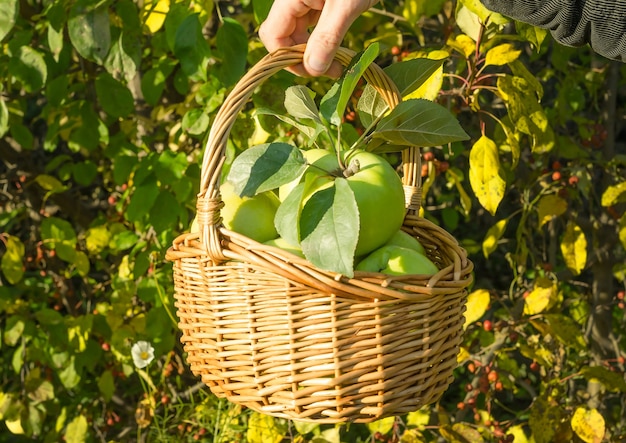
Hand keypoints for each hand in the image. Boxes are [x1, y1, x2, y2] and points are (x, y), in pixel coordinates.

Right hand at [259, 0, 376, 76]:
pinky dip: (325, 39)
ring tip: (340, 63)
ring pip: (300, 32)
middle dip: (304, 58)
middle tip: (333, 71)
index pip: (273, 36)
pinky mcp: (321, 0)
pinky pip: (314, 24)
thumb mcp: (346, 6)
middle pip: (285, 36)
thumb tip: (313, 69)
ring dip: (316, 51)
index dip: (289, 59)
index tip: (315, 72)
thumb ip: (328, 37)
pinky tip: (340, 47)